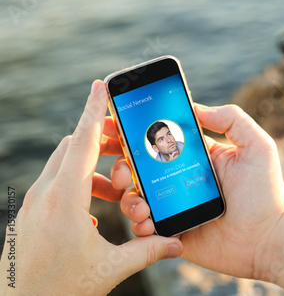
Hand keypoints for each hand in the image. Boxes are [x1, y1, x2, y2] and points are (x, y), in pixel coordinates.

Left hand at [0, 80, 181, 294]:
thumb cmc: (58, 289)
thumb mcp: (109, 269)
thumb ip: (147, 251)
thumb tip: (177, 243)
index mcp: (65, 199)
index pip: (83, 141)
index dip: (95, 110)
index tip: (103, 84)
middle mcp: (45, 194)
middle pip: (73, 146)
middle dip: (102, 140)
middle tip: (126, 147)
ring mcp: (34, 203)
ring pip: (64, 165)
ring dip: (92, 167)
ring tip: (117, 188)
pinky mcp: (30, 215)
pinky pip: (55, 184)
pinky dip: (78, 184)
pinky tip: (94, 211)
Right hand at [120, 104, 283, 278]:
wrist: (270, 238)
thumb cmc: (266, 191)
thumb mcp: (256, 145)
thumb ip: (230, 119)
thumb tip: (195, 106)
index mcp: (195, 157)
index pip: (158, 140)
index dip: (134, 131)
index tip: (112, 123)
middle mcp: (180, 180)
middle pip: (138, 167)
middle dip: (119, 163)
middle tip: (117, 166)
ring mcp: (174, 207)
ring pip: (135, 197)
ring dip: (127, 196)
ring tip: (139, 201)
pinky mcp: (172, 232)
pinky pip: (144, 228)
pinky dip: (138, 224)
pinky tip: (148, 222)